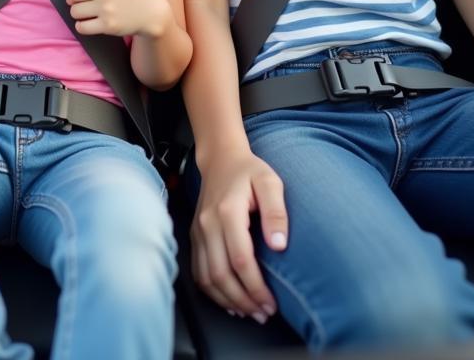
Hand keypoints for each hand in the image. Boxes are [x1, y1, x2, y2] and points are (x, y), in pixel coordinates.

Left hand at [66, 0, 170, 37]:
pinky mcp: (107, 25)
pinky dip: (81, 27)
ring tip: (86, 16)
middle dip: (74, 2)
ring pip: (75, 11)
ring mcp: (106, 8)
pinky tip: (88, 25)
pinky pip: (81, 27)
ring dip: (77, 15)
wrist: (153, 13)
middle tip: (81, 6)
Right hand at [191, 150, 287, 321]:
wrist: (221, 159)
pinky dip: (212, 291)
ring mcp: (198, 230)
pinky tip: (229, 300)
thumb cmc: (249, 171)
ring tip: (249, 311)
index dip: (256, 287)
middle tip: (263, 313)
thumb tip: (278, 244)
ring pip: (206, 277)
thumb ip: (276, 211)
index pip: (240, 259)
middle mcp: (207, 223)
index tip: (272, 303)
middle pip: (221, 274)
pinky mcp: (195, 235)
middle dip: (243, 300)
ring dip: (227, 300)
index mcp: (227, 211)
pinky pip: (198, 271)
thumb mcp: (270, 182)